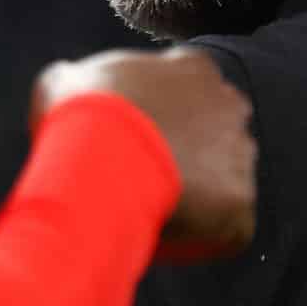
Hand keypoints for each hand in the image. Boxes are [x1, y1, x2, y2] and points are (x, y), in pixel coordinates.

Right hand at [36, 49, 256, 258]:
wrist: (98, 162)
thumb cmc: (79, 118)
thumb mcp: (65, 83)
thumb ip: (79, 82)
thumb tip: (67, 88)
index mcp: (194, 68)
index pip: (192, 89)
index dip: (163, 118)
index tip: (137, 139)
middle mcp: (229, 105)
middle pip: (216, 134)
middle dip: (189, 155)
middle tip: (147, 178)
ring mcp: (240, 155)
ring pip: (223, 180)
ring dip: (196, 194)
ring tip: (149, 208)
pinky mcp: (241, 204)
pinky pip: (225, 226)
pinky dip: (198, 236)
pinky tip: (162, 234)